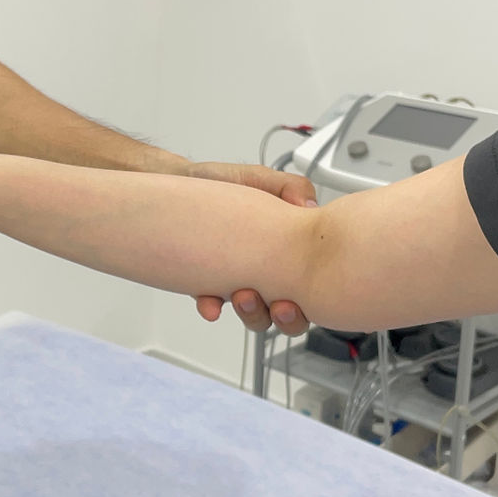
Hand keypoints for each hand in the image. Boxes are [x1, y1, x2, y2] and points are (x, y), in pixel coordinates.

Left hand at [185, 161, 315, 336]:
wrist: (180, 183)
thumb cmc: (223, 183)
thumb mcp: (261, 178)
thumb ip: (290, 187)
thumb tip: (310, 207)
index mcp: (288, 250)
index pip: (313, 285)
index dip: (317, 300)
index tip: (307, 295)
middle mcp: (267, 272)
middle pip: (289, 313)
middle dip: (289, 318)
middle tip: (280, 304)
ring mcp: (238, 281)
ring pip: (255, 315)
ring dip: (253, 313)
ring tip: (243, 295)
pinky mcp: (208, 284)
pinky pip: (213, 305)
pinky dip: (212, 306)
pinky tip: (209, 303)